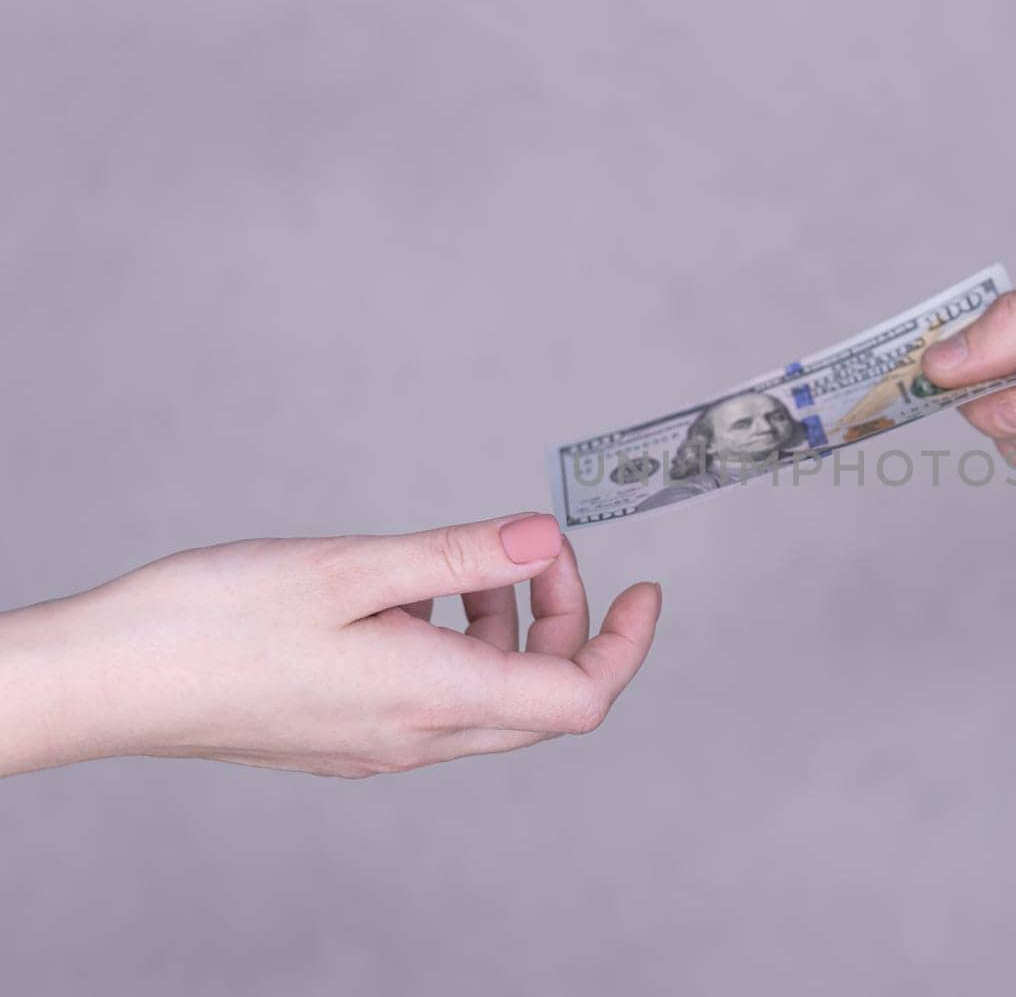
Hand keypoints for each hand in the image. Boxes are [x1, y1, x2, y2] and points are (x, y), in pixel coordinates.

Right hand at [0, 514, 661, 777]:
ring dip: (507, 629)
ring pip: (489, 697)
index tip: (642, 590)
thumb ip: (459, 556)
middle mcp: (417, 735)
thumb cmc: (210, 623)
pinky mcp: (345, 736)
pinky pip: (436, 698)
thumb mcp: (351, 568)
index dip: (626, 644)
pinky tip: (409, 596)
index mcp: (432, 696)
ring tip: (467, 566)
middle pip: (543, 697)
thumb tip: (545, 537)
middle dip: (569, 623)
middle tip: (541, 553)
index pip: (579, 697)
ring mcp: (380, 744)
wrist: (107, 682)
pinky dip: (454, 643)